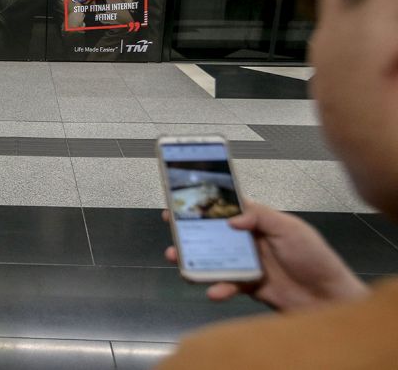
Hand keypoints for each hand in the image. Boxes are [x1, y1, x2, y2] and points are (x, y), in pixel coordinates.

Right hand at [163, 202, 368, 311]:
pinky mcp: (247, 285)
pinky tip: (214, 290)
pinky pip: (226, 284)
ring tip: (178, 260)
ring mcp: (246, 263)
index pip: (228, 207)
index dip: (205, 203)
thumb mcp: (291, 229)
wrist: (328, 299)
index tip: (182, 200)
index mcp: (259, 222)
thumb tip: (232, 218)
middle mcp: (249, 240)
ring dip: (194, 259)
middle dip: (190, 231)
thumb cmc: (315, 258)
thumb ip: (261, 217)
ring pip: (213, 258)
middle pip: (213, 233)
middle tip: (171, 229)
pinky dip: (218, 287)